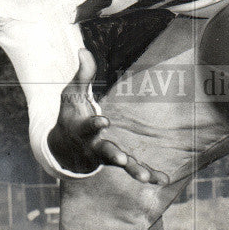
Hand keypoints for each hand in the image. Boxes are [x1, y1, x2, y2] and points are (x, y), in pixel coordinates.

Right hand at [48, 49, 167, 184]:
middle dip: (114, 155)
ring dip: (135, 171)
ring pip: (123, 166)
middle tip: (123, 160)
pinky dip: (150, 175)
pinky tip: (164, 180)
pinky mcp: (121, 163)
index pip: (89, 127)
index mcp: (83, 130)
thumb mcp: (72, 94)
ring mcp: (109, 157)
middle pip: (105, 152)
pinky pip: (136, 170)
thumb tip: (83, 49)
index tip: (104, 121)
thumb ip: (81, 74)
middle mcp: (95, 147)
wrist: (65, 147)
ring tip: (147, 178)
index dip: (95, 124)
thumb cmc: (71, 114)